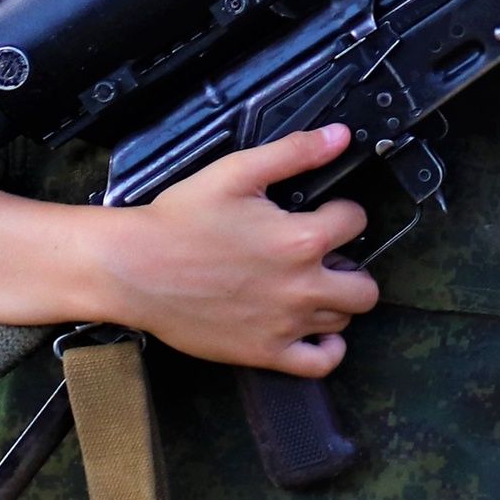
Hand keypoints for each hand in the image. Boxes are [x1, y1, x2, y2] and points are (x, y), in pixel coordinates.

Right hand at [82, 125, 378, 375]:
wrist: (135, 268)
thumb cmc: (181, 219)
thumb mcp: (237, 172)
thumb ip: (294, 152)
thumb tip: (340, 136)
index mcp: (300, 238)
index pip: (356, 222)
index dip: (344, 212)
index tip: (326, 212)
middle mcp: (302, 286)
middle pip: (364, 286)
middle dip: (353, 265)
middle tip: (326, 255)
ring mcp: (285, 324)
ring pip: (345, 320)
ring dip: (337, 301)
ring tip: (312, 284)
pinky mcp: (264, 353)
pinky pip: (321, 363)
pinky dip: (329, 350)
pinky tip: (318, 332)